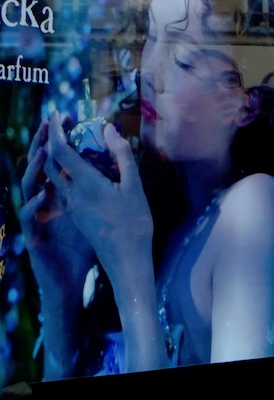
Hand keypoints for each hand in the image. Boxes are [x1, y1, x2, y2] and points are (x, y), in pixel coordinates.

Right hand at [18, 117, 97, 376]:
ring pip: (30, 190)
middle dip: (42, 145)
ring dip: (36, 170)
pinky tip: (43, 194)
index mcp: (63, 195)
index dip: (61, 139)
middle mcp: (47, 203)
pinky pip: (30, 219)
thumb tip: (116, 165)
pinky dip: (35, 205)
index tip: (68, 116)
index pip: (58, 161)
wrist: (72, 282)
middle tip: (49, 124)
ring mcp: (38, 220)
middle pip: (39, 169)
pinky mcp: (35, 238)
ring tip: (44, 151)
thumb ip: (102, 191)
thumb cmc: (84, 248)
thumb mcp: (96, 216)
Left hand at [43, 113, 151, 276]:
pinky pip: (65, 187)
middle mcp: (72, 194)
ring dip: (58, 157)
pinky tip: (85, 171)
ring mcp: (73, 206)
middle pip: (50, 162)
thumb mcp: (134, 187)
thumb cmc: (134, 224)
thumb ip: (122, 156)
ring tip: (73, 144)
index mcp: (84, 184)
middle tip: (64, 126)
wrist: (126, 260)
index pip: (60, 150)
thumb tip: (109, 130)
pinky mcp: (77, 215)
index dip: (55, 130)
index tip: (58, 114)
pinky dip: (68, 172)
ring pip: (56, 176)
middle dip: (52, 141)